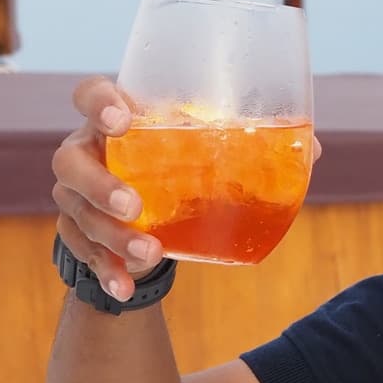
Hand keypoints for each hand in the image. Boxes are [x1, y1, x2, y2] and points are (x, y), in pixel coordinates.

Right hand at [52, 78, 325, 300]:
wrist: (152, 211)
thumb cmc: (183, 165)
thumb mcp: (212, 151)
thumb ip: (257, 145)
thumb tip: (312, 148)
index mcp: (118, 119)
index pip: (91, 95)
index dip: (99, 104)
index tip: (123, 121)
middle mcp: (88, 151)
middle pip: (69, 160)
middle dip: (99, 183)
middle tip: (134, 205)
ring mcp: (78, 192)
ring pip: (76, 209)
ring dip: (111, 235)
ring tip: (150, 253)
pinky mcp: (79, 229)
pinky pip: (82, 250)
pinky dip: (106, 269)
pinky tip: (126, 287)